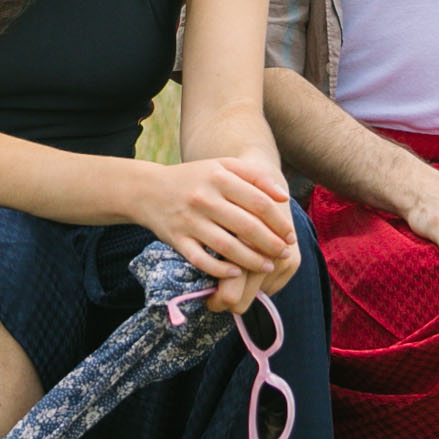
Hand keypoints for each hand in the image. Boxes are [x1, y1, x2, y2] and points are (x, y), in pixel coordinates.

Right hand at [143, 157, 295, 314]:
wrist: (147, 189)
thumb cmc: (194, 178)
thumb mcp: (222, 166)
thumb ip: (254, 176)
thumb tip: (283, 196)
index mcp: (219, 177)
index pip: (259, 203)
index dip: (279, 222)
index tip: (290, 235)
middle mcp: (204, 198)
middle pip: (247, 226)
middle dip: (271, 244)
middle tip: (284, 253)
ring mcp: (189, 220)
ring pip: (227, 246)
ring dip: (252, 261)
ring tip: (268, 266)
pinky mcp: (176, 239)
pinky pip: (201, 260)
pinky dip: (220, 269)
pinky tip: (236, 272)